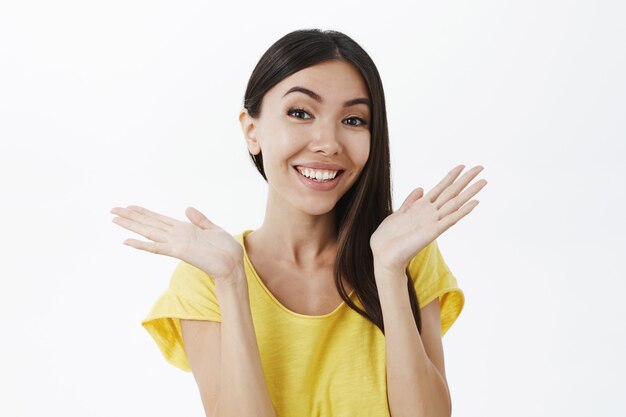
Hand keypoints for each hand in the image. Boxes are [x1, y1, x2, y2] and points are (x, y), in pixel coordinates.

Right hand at [110, 205, 243, 282]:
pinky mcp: (179, 251)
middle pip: (149, 224)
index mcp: (183, 229)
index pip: (159, 219)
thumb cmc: (226, 249)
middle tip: (112, 210)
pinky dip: (142, 245)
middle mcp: (176, 236)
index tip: (129, 206)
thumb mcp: (213, 229)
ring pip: (148, 232)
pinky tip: (127, 241)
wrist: (233, 265)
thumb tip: (187, 209)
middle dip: (130, 217)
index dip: (144, 212)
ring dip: (131, 226)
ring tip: (114, 219)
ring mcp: (176, 243)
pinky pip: (157, 248)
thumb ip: (200, 220)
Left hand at [370, 164, 486, 272]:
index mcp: (422, 207)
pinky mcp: (432, 232)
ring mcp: (433, 222)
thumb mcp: (399, 213)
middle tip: (481, 167)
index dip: (450, 176)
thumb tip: (420, 188)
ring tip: (483, 181)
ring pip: (455, 203)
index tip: (462, 165)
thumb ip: (410, 201)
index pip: (440, 188)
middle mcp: (430, 213)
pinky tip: (475, 203)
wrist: (383, 254)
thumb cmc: (388, 237)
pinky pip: (451, 219)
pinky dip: (463, 211)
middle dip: (466, 179)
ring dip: (470, 192)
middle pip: (452, 192)